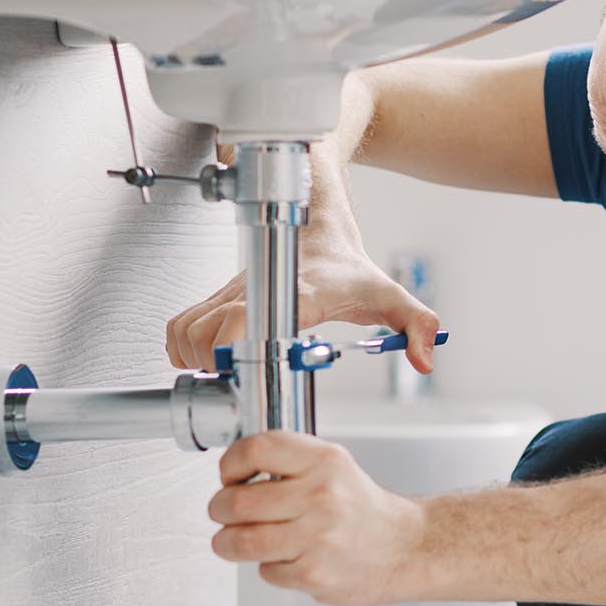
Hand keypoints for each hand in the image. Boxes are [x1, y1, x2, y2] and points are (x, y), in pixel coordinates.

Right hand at [165, 238, 442, 372]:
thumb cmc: (347, 265)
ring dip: (192, 357)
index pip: (249, 315)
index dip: (234, 343)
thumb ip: (418, 325)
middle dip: (212, 364)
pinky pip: (180, 322)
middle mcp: (256, 290)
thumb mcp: (390, 295)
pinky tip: (206, 359)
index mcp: (299, 295)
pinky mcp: (218, 295)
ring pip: (185, 327)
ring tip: (219, 373)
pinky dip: (180, 345)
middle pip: (205, 331)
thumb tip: (425, 359)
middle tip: (233, 382)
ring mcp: (232, 291)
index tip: (240, 367)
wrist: (316, 223)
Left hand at [208, 431, 428, 605]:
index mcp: (324, 460)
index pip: (256, 449)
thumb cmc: (361, 508)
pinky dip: (267, 567)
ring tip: (232, 540)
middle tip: (223, 512)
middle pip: (236, 501)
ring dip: (227, 543)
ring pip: (240, 541)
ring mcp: (318, 536)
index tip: (229, 476)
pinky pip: (265, 570)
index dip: (229, 464)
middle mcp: (322, 495)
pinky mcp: (314, 573)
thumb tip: (233, 469)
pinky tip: (285, 558)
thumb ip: (287, 461)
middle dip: (219, 509)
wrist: (406, 547)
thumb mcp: (332, 465)